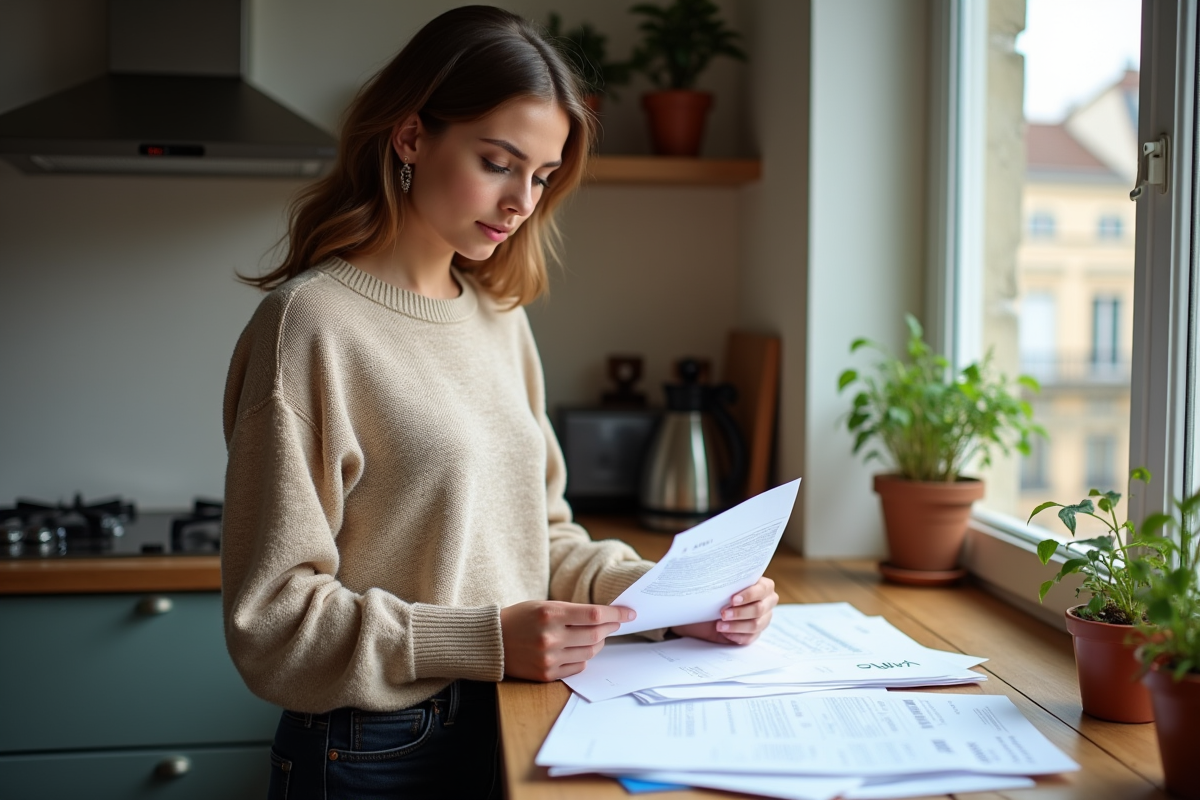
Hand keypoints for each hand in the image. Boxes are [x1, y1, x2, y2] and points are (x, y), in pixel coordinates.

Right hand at [500, 601, 633, 681]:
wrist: (492, 642)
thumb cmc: (519, 619)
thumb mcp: (543, 606)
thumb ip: (572, 612)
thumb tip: (604, 617)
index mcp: (550, 613)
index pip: (594, 614)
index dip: (616, 613)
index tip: (629, 613)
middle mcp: (550, 637)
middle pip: (596, 634)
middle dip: (611, 628)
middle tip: (616, 623)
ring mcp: (549, 658)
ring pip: (590, 652)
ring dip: (598, 643)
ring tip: (595, 636)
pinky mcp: (547, 674)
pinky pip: (578, 666)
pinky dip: (583, 656)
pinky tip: (578, 649)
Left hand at [669, 577, 777, 644]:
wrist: (706, 608)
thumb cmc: (717, 591)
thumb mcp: (723, 582)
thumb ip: (730, 579)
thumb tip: (724, 571)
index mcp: (763, 586)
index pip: (762, 589)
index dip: (749, 595)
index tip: (732, 599)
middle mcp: (766, 602)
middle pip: (759, 609)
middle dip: (740, 612)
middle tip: (723, 614)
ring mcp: (763, 619)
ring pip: (756, 625)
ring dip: (736, 626)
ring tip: (720, 625)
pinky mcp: (754, 633)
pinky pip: (750, 638)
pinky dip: (737, 636)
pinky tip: (725, 633)